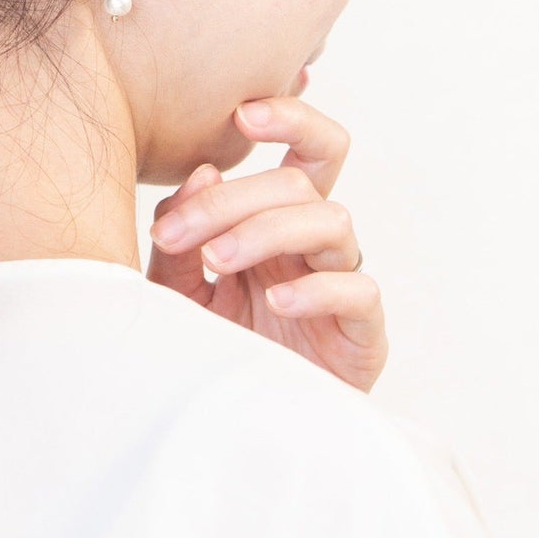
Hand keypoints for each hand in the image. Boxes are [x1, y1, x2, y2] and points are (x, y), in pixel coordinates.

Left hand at [144, 97, 387, 392]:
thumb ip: (181, 230)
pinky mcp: (363, 333)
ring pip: (332, 221)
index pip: (308, 150)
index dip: (291, 119)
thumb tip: (202, 172)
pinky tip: (274, 301)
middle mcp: (314, 243)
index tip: (242, 115)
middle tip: (175, 234)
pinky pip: (358, 290)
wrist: (237, 422)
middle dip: (231, 199)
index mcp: (278, 219)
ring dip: (265, 233)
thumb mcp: (175, 284)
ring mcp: (341, 282)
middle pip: (298, 183)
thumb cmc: (211, 343)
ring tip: (215, 262)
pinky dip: (315, 289)